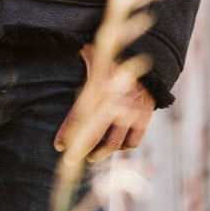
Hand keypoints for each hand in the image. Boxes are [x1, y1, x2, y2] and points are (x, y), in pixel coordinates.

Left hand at [53, 44, 155, 162]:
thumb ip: (80, 58)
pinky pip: (132, 141)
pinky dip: (122, 148)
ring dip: (100, 154)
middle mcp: (115, 102)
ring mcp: (131, 112)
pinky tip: (114, 147)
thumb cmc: (115, 58)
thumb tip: (64, 49)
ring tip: (91, 157)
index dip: (67, 133)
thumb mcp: (94, 55)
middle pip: (94, 135)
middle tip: (69, 161)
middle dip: (79, 151)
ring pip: (113, 143)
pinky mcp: (144, 117)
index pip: (79, 116)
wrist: (151, 59)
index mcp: (99, 86)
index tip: (58, 145)